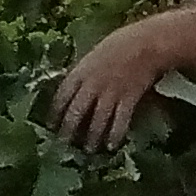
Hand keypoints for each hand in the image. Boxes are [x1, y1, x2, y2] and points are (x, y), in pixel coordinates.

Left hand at [53, 20, 175, 148]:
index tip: (50, 125)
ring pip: (97, 119)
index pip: (62, 96)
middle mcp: (92, 85)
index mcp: (80, 72)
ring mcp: (110, 93)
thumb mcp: (91, 57)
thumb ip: (82, 74)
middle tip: (63, 144)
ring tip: (89, 150)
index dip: (55, 112)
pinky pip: (120, 120)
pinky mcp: (128, 99)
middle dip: (69, 129)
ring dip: (92, 137)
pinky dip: (116, 134)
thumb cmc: (117, 46)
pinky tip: (112, 145)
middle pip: (76, 111)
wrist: (144, 44)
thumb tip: (72, 90)